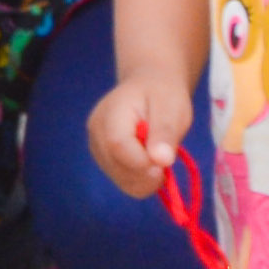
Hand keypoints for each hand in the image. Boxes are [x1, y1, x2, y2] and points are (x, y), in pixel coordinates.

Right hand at [82, 67, 193, 201]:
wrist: (149, 87)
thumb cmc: (162, 94)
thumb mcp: (172, 106)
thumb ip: (165, 131)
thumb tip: (162, 160)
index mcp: (110, 114)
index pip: (118, 146)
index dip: (143, 162)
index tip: (166, 163)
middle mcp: (97, 133)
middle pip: (118, 168)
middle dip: (148, 173)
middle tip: (166, 156)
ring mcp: (98, 148)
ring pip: (122, 181)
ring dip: (147, 178)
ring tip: (158, 155)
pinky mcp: (105, 160)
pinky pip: (124, 182)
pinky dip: (143, 180)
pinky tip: (150, 162)